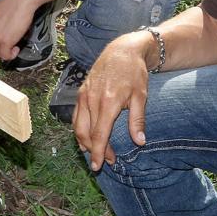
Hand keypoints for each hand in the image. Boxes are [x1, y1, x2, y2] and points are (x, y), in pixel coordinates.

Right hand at [72, 31, 153, 169]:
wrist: (122, 50)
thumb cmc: (134, 73)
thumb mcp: (141, 96)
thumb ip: (137, 120)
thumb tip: (140, 142)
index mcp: (108, 102)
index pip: (99, 134)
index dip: (99, 152)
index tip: (100, 165)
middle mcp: (91, 99)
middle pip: (86, 133)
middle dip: (94, 150)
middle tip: (106, 161)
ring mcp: (83, 95)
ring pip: (77, 126)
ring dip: (84, 142)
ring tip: (95, 152)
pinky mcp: (80, 92)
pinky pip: (75, 116)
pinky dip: (79, 130)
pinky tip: (85, 138)